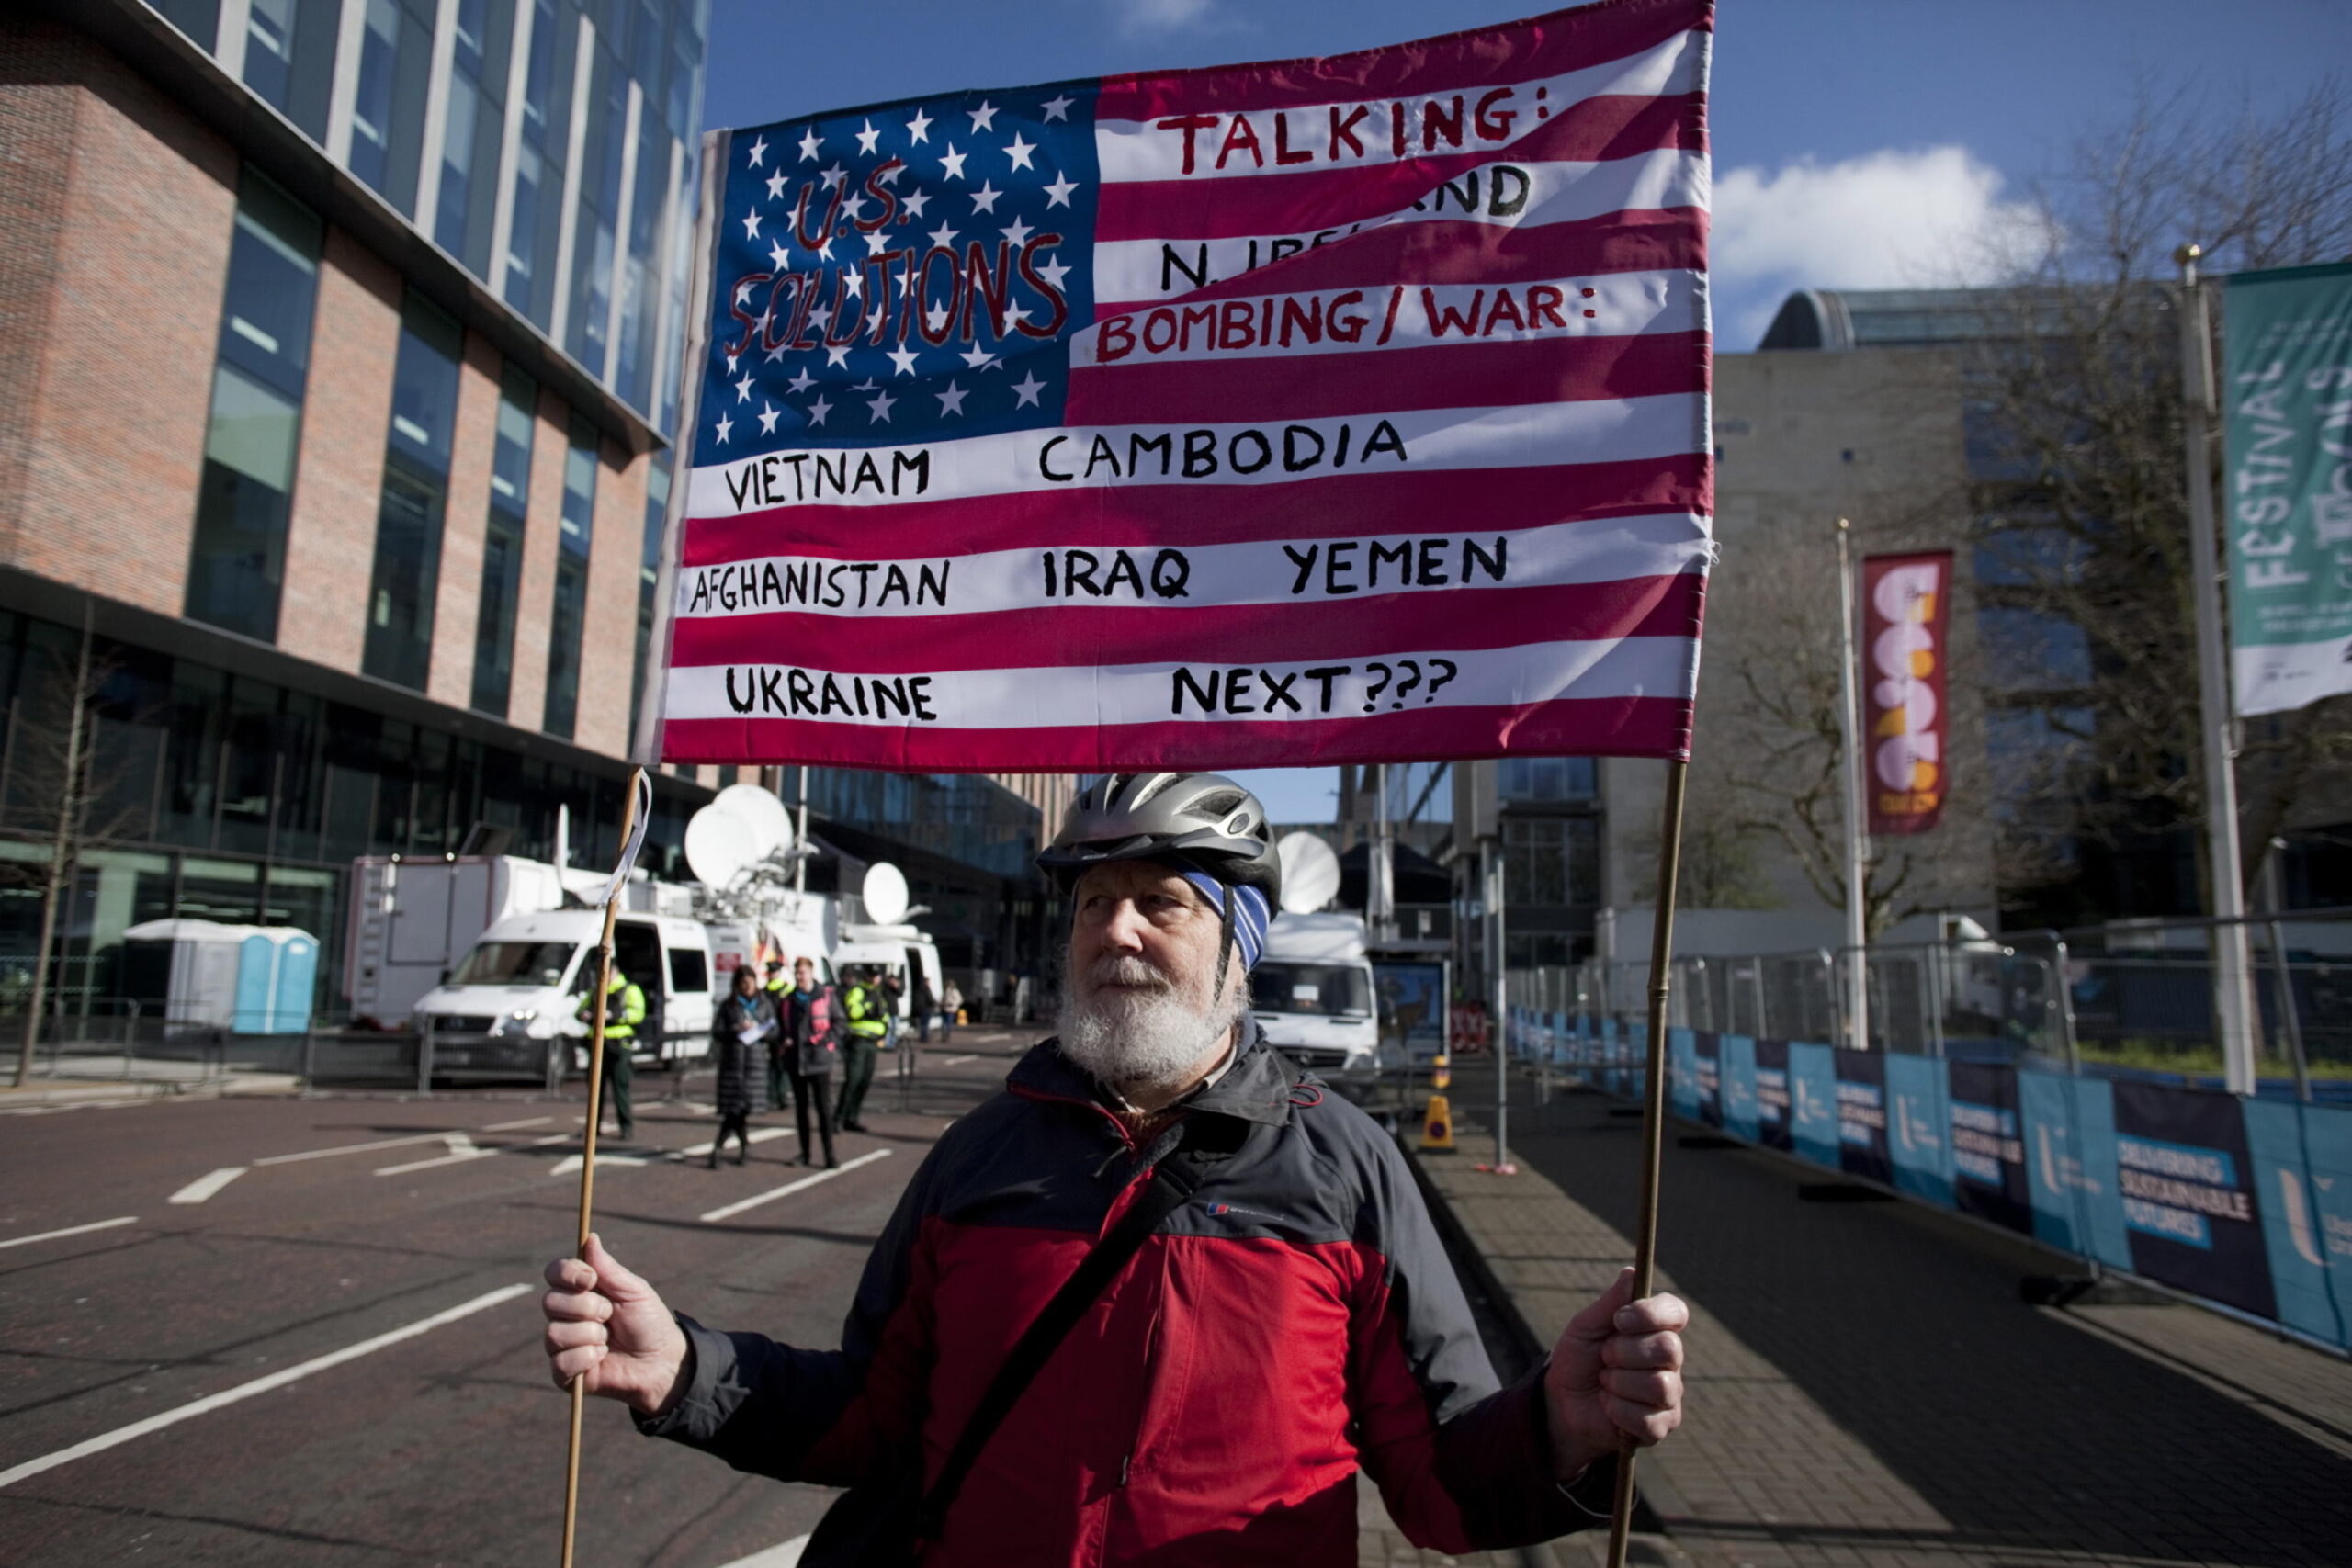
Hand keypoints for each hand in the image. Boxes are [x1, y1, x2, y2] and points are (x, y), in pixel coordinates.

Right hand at [541, 1233, 690, 1416]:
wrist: (661, 1361)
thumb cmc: (648, 1321)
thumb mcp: (633, 1290)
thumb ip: (608, 1268)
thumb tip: (590, 1237)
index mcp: (580, 1291)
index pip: (554, 1273)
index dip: (567, 1274)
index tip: (591, 1279)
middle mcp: (565, 1315)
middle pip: (550, 1302)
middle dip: (587, 1307)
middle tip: (610, 1315)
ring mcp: (563, 1343)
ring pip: (555, 1333)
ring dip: (591, 1335)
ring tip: (609, 1339)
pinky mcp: (563, 1372)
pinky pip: (561, 1362)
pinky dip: (587, 1358)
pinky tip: (602, 1358)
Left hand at [1543, 1267, 1687, 1478]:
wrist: (1562, 1403)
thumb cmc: (1579, 1359)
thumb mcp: (1585, 1327)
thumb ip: (1609, 1303)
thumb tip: (1631, 1273)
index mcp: (1655, 1329)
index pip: (1676, 1313)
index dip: (1651, 1314)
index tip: (1620, 1319)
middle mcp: (1669, 1360)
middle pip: (1668, 1348)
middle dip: (1624, 1352)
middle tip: (1605, 1357)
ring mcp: (1669, 1394)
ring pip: (1659, 1384)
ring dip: (1618, 1383)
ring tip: (1605, 1382)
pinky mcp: (1661, 1425)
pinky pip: (1648, 1418)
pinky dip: (1617, 1410)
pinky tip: (1609, 1406)